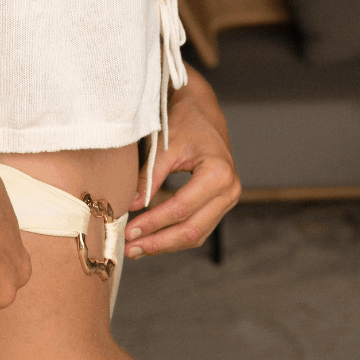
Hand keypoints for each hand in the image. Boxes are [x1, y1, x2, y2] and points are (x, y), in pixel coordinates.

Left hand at [123, 67, 239, 257]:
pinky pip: (198, 227)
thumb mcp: (165, 145)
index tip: (130, 231)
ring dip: (166, 244)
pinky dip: (175, 236)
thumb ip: (149, 176)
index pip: (181, 209)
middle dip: (159, 243)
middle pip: (192, 230)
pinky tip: (153, 239)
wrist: (202, 110)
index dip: (153, 223)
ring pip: (196, 234)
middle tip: (131, 249)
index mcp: (219, 174)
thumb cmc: (185, 122)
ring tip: (137, 249)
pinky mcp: (220, 204)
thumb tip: (130, 206)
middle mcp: (229, 191)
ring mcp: (228, 200)